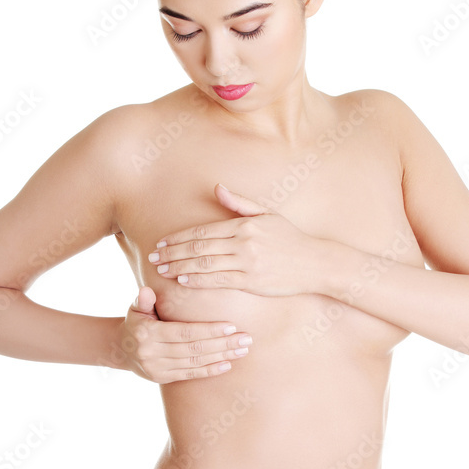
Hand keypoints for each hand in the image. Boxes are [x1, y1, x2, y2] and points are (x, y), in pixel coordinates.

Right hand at [116, 286, 252, 382]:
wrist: (121, 349)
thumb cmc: (136, 322)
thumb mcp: (136, 309)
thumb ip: (144, 300)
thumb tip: (147, 290)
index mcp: (148, 333)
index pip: (184, 332)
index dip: (208, 330)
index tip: (231, 326)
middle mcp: (152, 353)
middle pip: (194, 349)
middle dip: (223, 344)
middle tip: (246, 338)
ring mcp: (157, 368)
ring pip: (195, 363)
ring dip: (221, 357)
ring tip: (242, 350)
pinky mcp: (162, 379)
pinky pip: (190, 375)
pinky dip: (210, 370)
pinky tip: (228, 364)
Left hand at [148, 184, 319, 296]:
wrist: (315, 263)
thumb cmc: (290, 239)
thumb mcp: (267, 214)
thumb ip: (240, 203)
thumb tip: (217, 188)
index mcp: (244, 224)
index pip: (203, 230)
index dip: (179, 237)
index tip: (162, 242)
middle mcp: (243, 242)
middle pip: (199, 246)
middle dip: (173, 252)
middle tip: (153, 257)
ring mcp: (247, 262)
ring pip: (205, 264)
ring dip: (180, 266)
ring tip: (162, 269)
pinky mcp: (252, 281)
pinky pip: (219, 280)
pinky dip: (199, 280)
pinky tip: (184, 280)